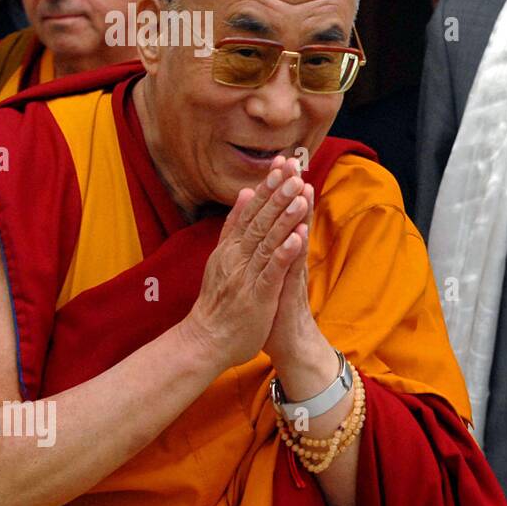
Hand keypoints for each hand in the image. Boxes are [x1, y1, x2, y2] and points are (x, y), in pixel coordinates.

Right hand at [180, 156, 310, 369]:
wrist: (206, 341)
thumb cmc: (220, 302)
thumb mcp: (224, 258)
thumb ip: (234, 226)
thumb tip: (245, 193)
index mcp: (231, 248)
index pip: (251, 210)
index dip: (268, 186)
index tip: (283, 164)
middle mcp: (237, 257)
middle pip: (259, 220)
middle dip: (278, 193)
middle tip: (294, 169)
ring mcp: (246, 275)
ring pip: (267, 241)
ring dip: (284, 217)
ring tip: (300, 194)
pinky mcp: (257, 295)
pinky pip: (272, 271)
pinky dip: (284, 253)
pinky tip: (298, 238)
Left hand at [262, 158, 335, 393]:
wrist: (288, 345)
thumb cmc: (273, 311)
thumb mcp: (268, 274)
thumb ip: (270, 249)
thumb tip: (268, 225)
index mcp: (278, 252)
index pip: (280, 214)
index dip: (279, 189)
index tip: (281, 162)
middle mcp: (289, 259)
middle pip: (291, 219)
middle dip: (292, 191)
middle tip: (294, 163)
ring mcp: (292, 274)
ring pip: (298, 239)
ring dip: (301, 214)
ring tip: (304, 187)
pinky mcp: (292, 293)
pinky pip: (295, 270)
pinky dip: (297, 252)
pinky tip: (301, 233)